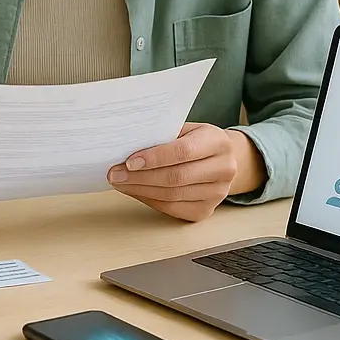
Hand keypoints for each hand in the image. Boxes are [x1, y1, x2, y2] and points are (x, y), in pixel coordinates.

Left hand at [107, 124, 262, 221]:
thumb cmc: (195, 140)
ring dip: (141, 190)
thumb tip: (125, 145)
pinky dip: (149, 200)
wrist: (222, 159)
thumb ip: (162, 135)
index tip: (129, 161)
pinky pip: (172, 208)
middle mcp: (224, 169)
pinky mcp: (207, 210)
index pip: (183, 151)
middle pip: (176, 177)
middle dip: (140, 177)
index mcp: (218, 142)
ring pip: (172, 195)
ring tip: (120, 182)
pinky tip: (135, 191)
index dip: (154, 158)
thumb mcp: (185, 129)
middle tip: (115, 174)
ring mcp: (218, 193)